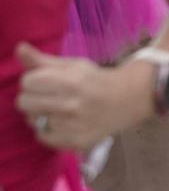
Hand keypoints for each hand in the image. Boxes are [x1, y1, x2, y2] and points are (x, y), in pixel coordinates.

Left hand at [15, 43, 152, 151]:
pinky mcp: (74, 142)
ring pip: (32, 121)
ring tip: (57, 110)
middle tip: (50, 96)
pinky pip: (42, 137)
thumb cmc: (94, 80)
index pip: (27, 82)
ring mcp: (72, 127)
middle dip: (33, 97)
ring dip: (40, 114)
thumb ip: (42, 60)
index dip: (34, 80)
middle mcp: (71, 105)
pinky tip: (61, 123)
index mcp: (70, 81)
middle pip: (24, 103)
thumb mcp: (71, 65)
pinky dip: (48, 130)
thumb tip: (19, 48)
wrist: (126, 100)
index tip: (46, 81)